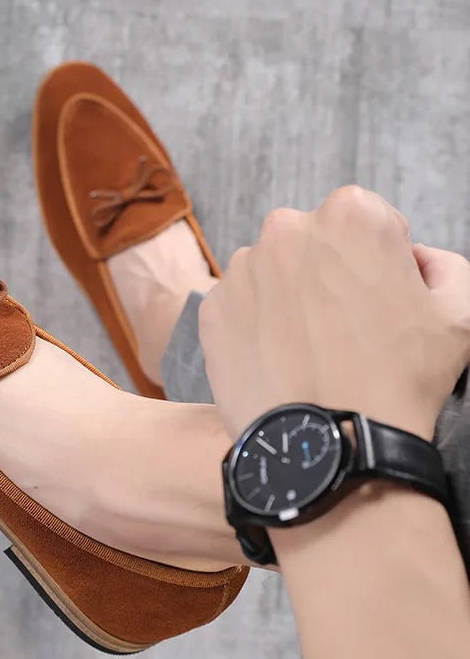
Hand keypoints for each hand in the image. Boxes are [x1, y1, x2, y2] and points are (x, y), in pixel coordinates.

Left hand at [198, 185, 469, 442]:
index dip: (377, 261)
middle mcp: (285, 229)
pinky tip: (278, 359)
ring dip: (287, 297)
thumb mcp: (459, 315)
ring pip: (270, 273)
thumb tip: (416, 257)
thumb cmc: (400, 380)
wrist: (330, 445)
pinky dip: (255, 326)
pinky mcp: (212, 308)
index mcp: (350, 214)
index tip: (377, 299)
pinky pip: (238, 307)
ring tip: (309, 348)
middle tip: (342, 326)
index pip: (365, 221)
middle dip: (326, 273)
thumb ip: (444, 266)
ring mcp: (242, 270)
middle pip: (311, 243)